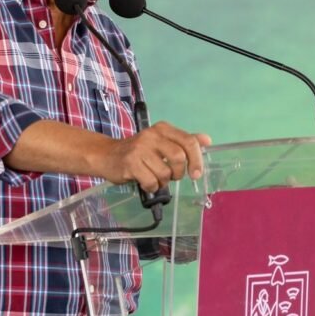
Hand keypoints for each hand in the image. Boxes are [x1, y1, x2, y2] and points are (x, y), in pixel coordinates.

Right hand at [95, 121, 211, 191]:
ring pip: (165, 173)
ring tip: (154, 178)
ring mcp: (140, 149)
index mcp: (163, 129)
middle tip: (173, 177)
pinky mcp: (130, 163)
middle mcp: (152, 135)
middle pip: (179, 157)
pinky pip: (151, 182)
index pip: (189, 141)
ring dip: (163, 182)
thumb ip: (184, 141)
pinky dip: (152, 187)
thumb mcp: (161, 142)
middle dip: (179, 173)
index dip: (197, 159)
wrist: (107, 155)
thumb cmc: (138, 151)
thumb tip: (207, 140)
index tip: (196, 173)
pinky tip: (145, 182)